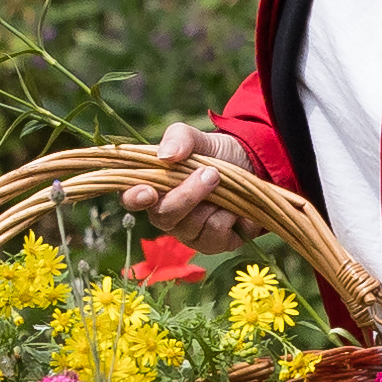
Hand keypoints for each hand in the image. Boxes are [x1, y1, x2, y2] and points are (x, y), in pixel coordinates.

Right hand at [117, 122, 255, 250]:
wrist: (251, 167)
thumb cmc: (215, 154)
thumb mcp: (199, 139)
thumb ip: (179, 138)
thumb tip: (166, 155)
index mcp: (152, 188)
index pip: (131, 198)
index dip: (135, 198)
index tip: (148, 192)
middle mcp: (164, 215)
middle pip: (164, 215)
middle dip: (189, 194)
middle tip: (212, 173)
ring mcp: (187, 233)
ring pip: (194, 226)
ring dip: (215, 200)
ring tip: (224, 185)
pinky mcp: (211, 244)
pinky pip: (217, 234)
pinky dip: (232, 216)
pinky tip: (235, 206)